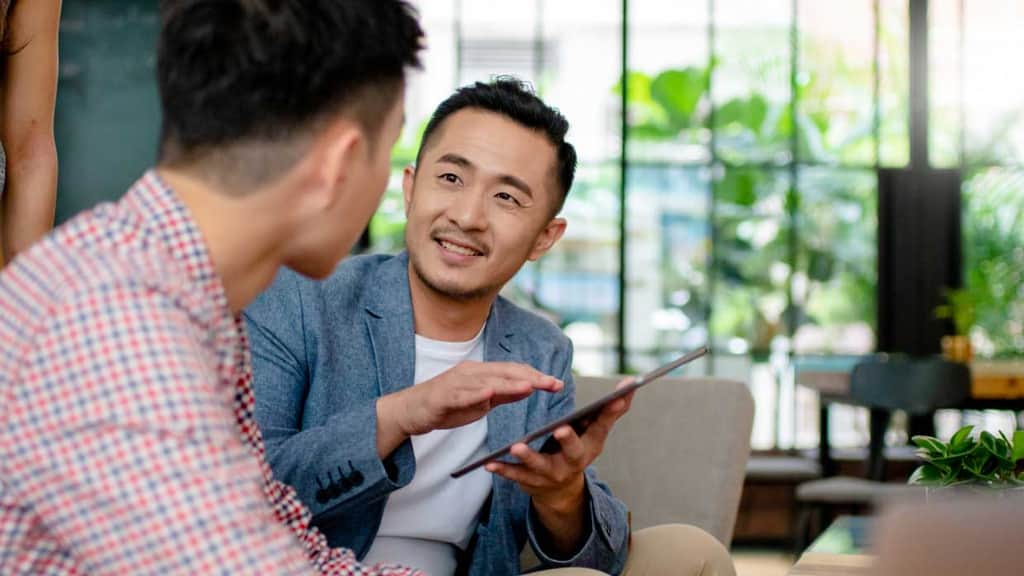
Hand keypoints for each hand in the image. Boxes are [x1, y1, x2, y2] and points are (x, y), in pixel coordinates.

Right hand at [376, 361, 561, 456]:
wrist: (410, 411)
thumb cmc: (446, 405)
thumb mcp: (481, 402)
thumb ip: (503, 394)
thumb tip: (529, 387)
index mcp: (481, 373)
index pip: (513, 371)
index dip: (535, 375)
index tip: (556, 383)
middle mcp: (470, 372)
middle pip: (505, 372)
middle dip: (531, 377)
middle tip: (552, 383)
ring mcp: (455, 382)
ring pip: (486, 381)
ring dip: (509, 383)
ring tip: (529, 385)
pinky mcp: (442, 396)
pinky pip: (461, 394)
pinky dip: (476, 393)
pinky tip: (489, 394)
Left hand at [484, 378, 634, 551]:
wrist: (560, 489)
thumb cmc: (578, 449)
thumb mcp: (595, 431)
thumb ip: (611, 409)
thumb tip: (630, 383)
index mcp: (591, 444)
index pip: (603, 425)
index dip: (610, 411)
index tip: (616, 398)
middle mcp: (574, 461)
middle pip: (574, 451)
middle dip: (568, 441)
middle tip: (561, 429)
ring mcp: (553, 474)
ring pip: (540, 466)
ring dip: (528, 457)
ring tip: (516, 446)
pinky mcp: (531, 482)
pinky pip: (516, 476)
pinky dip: (503, 470)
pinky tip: (490, 463)